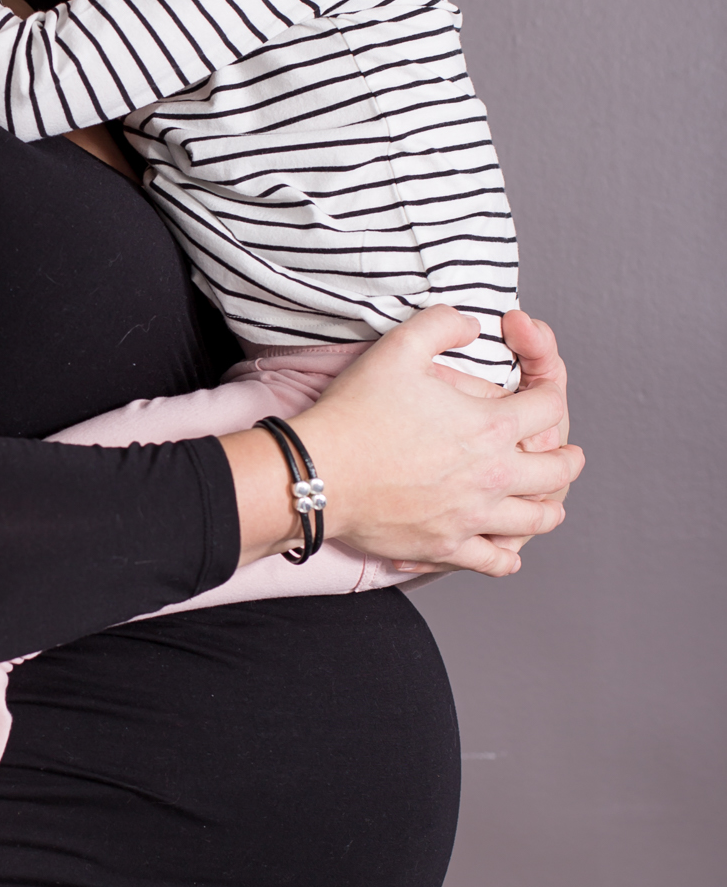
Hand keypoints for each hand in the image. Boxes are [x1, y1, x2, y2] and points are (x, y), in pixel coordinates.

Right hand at [222, 306, 583, 578]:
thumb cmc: (355, 411)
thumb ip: (442, 324)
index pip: (550, 408)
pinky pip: (495, 562)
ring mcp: (472, 517)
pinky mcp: (447, 548)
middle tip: (567, 456)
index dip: (551, 396)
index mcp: (490, 425)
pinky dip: (508, 557)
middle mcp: (492, 475)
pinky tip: (506, 549)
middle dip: (568, 459)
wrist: (318, 472)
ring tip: (547, 501)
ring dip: (548, 507)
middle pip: (558, 470)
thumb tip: (473, 325)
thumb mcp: (399, 347)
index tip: (543, 398)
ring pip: (537, 519)